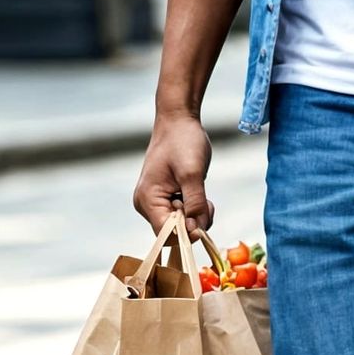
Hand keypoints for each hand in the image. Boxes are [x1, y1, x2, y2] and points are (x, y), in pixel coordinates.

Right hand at [134, 110, 215, 235]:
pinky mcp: (165, 197)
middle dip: (194, 222)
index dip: (186, 234)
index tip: (204, 221)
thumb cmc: (183, 141)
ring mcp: (155, 201)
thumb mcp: (192, 173)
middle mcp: (147, 204)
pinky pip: (182, 213)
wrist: (179, 120)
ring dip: (196, 214)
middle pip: (173, 231)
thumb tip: (196, 231)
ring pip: (180, 224)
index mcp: (147, 200)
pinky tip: (199, 192)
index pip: (165, 233)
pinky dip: (194, 208)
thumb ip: (195, 203)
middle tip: (207, 202)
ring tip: (203, 193)